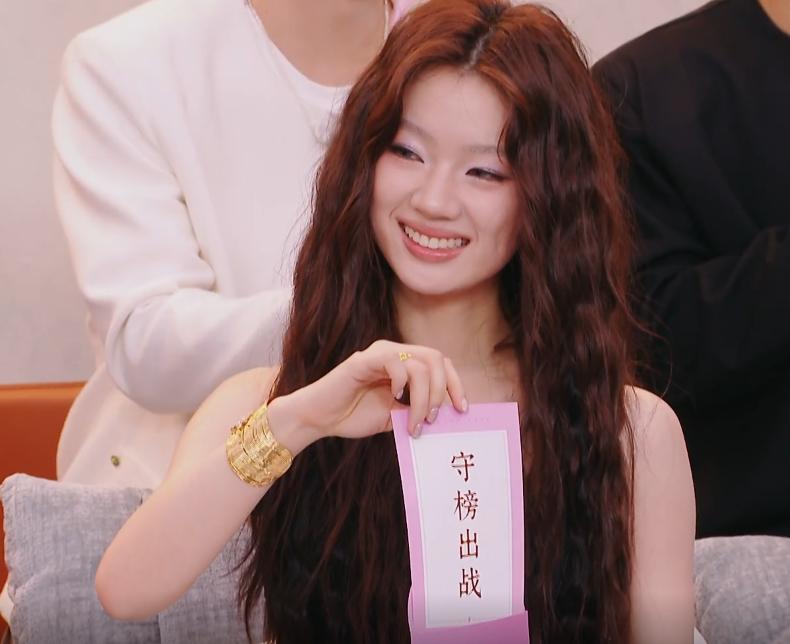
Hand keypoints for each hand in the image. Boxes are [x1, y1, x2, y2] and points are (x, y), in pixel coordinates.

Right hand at [277, 340, 466, 443]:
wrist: (319, 419)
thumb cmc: (354, 415)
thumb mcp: (394, 416)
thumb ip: (416, 411)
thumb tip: (448, 418)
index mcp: (404, 364)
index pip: (441, 364)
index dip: (455, 385)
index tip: (461, 410)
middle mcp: (394, 353)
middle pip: (436, 358)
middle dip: (442, 391)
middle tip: (434, 419)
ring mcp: (379, 354)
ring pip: (420, 364)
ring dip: (424, 397)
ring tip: (415, 422)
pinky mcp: (362, 360)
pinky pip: (394, 362)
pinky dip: (402, 382)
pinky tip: (395, 398)